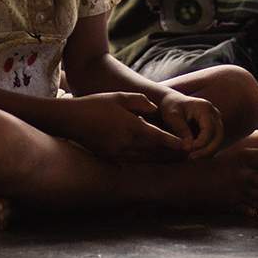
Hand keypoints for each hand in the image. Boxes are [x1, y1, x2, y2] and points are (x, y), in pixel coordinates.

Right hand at [62, 92, 187, 161]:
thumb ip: (141, 102)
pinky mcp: (110, 158)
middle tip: (186, 155)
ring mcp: (117, 153)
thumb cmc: (96, 104)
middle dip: (170, 154)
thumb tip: (154, 110)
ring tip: (173, 159)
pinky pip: (133, 161)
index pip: (157, 137)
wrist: (71, 120)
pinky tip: (152, 159)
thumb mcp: (120, 97)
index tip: (186, 146)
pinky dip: (145, 160)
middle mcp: (125, 143)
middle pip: (154, 152)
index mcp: (130, 126)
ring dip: (159, 160)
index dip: (173, 142)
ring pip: (145, 159)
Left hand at [156, 92, 225, 157]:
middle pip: (218, 137)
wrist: (172, 101)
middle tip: (191, 158)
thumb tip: (189, 148)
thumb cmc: (170, 106)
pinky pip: (214, 142)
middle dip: (207, 150)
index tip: (188, 151)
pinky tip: (194, 155)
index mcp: (205, 108)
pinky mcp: (214, 128)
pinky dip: (206, 150)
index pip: (209, 129)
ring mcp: (216, 121)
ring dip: (207, 152)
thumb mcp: (172, 116)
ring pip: (218, 141)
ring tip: (191, 158)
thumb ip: (181, 130)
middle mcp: (215, 114)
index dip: (201, 143)